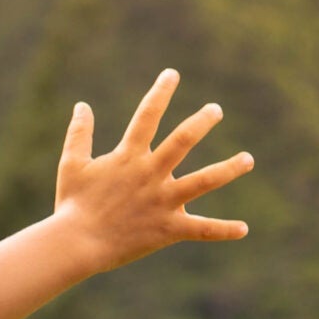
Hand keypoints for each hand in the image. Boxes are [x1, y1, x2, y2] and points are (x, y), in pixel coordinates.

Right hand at [54, 68, 253, 272]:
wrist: (75, 243)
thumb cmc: (72, 203)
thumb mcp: (71, 164)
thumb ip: (79, 133)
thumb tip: (82, 106)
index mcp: (128, 157)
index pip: (147, 116)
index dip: (160, 92)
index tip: (172, 74)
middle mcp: (150, 174)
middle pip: (183, 140)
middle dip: (202, 121)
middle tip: (215, 110)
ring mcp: (162, 201)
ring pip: (204, 181)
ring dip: (229, 169)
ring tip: (247, 159)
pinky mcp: (168, 229)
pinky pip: (201, 229)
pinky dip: (223, 230)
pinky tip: (243, 229)